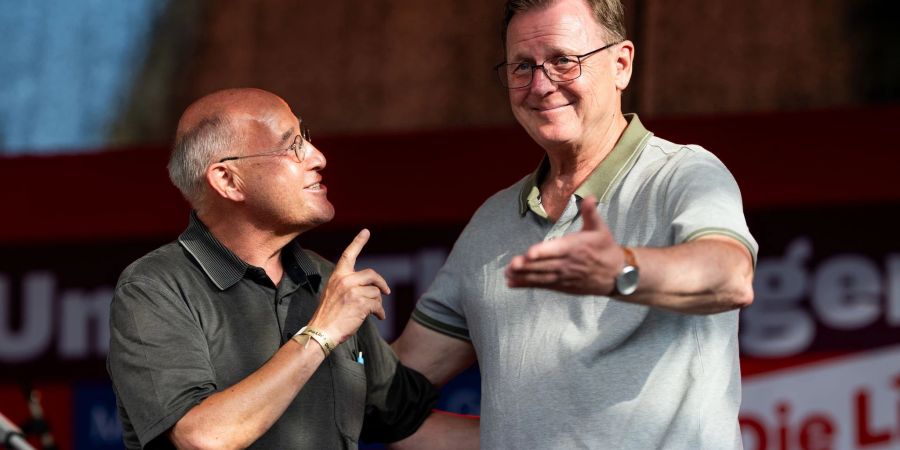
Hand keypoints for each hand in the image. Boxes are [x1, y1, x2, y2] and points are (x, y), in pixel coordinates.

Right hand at [308, 229, 390, 343]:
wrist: (321, 331)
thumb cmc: (328, 316)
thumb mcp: (333, 294)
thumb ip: (348, 286)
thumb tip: (371, 289)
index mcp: (337, 276)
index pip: (349, 255)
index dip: (358, 242)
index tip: (366, 231)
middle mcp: (345, 280)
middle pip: (372, 274)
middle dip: (381, 283)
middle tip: (386, 291)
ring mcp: (353, 291)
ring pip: (376, 292)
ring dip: (378, 303)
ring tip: (375, 312)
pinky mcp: (361, 303)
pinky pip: (378, 304)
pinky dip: (380, 312)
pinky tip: (378, 317)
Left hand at [505, 196, 625, 294]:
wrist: (616, 275)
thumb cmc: (605, 248)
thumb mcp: (600, 229)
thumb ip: (591, 213)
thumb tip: (589, 197)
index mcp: (576, 247)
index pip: (557, 249)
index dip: (543, 251)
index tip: (530, 253)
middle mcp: (568, 263)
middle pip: (545, 265)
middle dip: (528, 265)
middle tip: (512, 264)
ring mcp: (564, 276)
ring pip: (541, 277)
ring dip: (524, 276)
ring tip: (508, 274)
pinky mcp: (561, 286)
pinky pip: (542, 285)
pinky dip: (526, 284)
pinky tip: (511, 283)